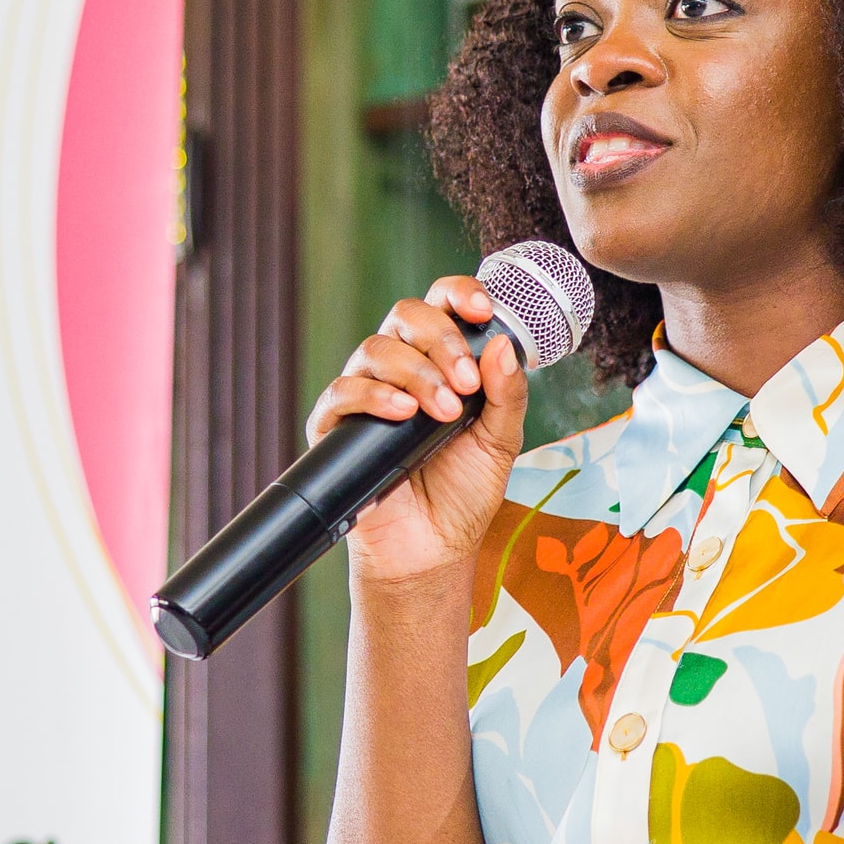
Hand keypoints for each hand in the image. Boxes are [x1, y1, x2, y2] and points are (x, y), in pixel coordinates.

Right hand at [306, 276, 530, 589]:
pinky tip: (403, 413)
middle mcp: (400, 368)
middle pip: (406, 315)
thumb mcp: (501, 441)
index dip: (458, 294)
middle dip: (441, 340)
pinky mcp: (336, 427)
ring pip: (375, 349)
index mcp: (440, 360)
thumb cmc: (464, 492)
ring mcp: (366, 394)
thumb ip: (507, 394)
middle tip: (466, 384)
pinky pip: (342, 391)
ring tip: (444, 411)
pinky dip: (373, 395)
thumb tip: (501, 345)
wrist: (433, 549)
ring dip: (416, 373)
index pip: (441, 304)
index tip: (483, 311)